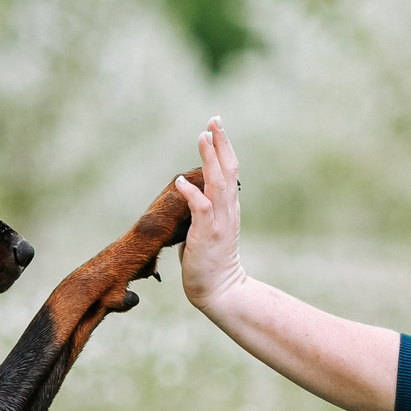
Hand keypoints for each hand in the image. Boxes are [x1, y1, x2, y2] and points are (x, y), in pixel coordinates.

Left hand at [172, 117, 245, 316]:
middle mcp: (228, 210)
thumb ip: (201, 210)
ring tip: (202, 137)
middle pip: (228, 169)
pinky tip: (180, 181)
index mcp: (229, 207)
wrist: (221, 291)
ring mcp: (219, 222)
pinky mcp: (207, 235)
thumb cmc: (210, 262)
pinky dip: (191, 193)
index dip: (224, 147)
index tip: (215, 126)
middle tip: (214, 120)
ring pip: (217, 183)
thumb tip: (187, 193)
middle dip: (221, 143)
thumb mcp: (208, 229)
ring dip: (210, 159)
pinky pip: (201, 209)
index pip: (230, 170)